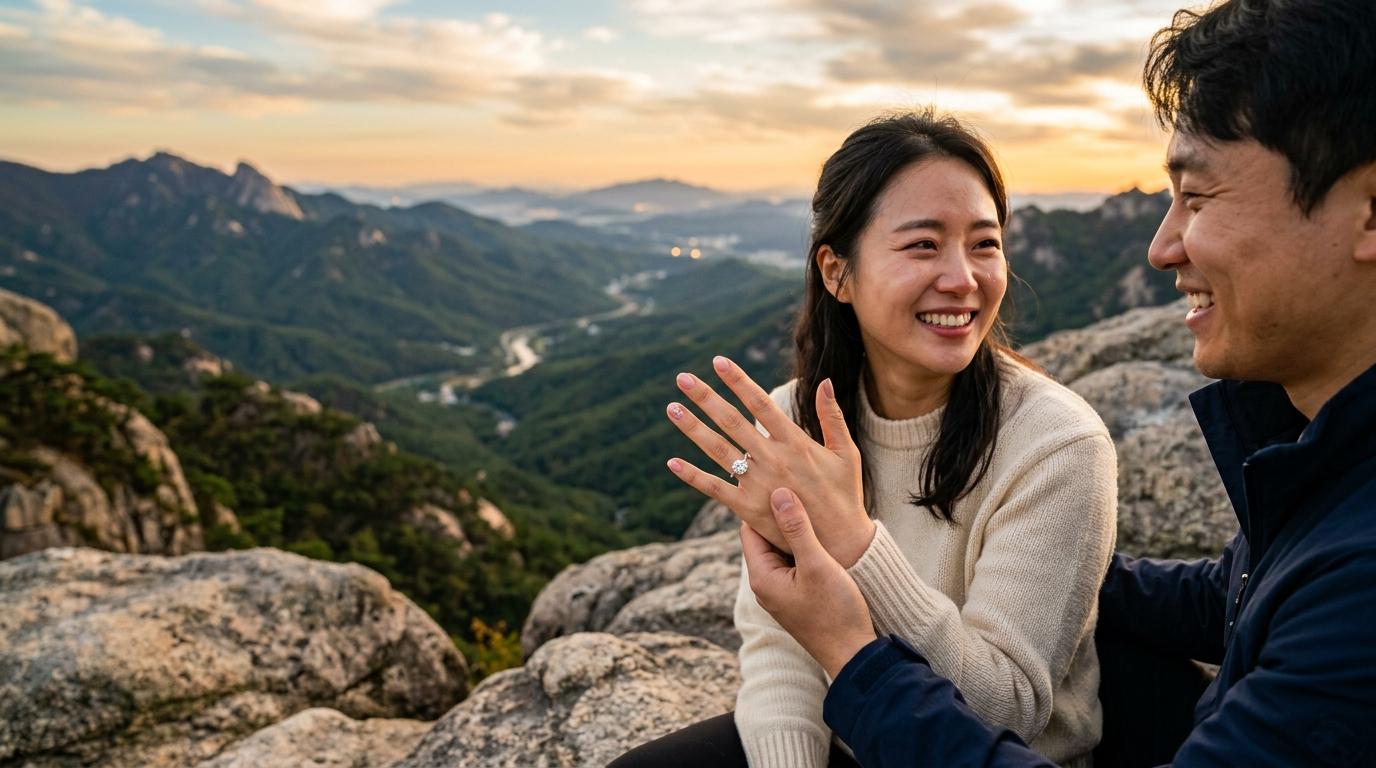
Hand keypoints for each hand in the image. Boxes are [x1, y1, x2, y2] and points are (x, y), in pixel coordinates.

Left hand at [665, 356, 873, 564]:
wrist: (840, 544)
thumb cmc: (845, 495)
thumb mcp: (846, 453)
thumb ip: (832, 416)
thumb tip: (825, 382)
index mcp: (796, 443)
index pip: (760, 403)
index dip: (738, 381)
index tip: (718, 362)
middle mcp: (773, 459)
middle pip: (732, 421)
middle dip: (705, 397)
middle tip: (682, 378)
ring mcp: (758, 484)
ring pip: (718, 449)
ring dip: (692, 427)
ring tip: (671, 408)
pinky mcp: (748, 509)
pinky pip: (715, 489)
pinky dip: (693, 476)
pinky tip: (672, 462)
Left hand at [741, 488, 877, 678]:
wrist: (854, 655)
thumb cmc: (836, 612)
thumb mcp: (817, 564)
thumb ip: (797, 528)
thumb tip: (777, 492)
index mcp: (761, 576)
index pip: (749, 529)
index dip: (763, 506)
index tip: (781, 485)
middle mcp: (765, 585)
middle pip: (764, 538)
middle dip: (780, 517)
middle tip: (799, 492)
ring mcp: (781, 592)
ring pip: (781, 551)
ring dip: (794, 532)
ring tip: (813, 509)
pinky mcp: (796, 597)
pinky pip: (793, 564)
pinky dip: (803, 548)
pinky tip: (822, 536)